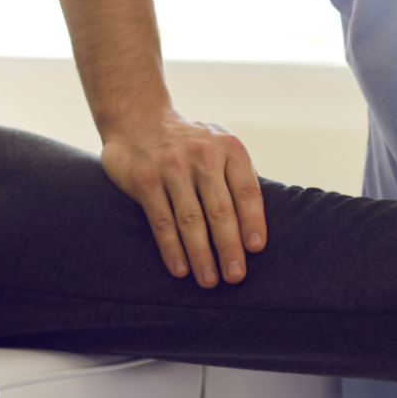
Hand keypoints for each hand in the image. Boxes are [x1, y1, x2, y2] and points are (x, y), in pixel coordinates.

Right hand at [100, 110, 266, 286]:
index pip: (246, 191)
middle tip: (236, 276)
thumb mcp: (220, 140)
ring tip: (209, 281)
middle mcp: (202, 155)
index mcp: (228, 147)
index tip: (255, 249)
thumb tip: (259, 214)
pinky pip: (162, 222)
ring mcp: (171, 167)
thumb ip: (239, 171)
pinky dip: (172, 249)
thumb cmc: (188, 139)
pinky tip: (181, 269)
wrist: (137, 116)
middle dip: (230, 248)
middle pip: (220, 211)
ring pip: (190, 221)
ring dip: (202, 255)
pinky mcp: (145, 180)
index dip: (253, 222)